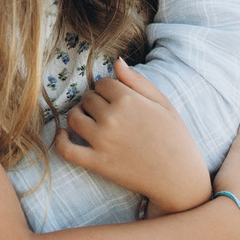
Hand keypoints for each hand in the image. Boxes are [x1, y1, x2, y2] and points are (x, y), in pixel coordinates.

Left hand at [55, 59, 208, 214]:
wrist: (179, 177)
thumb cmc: (175, 138)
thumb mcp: (163, 103)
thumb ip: (138, 81)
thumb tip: (117, 61)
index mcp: (128, 100)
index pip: (102, 83)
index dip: (109, 90)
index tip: (118, 100)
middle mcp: (111, 118)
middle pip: (88, 98)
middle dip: (95, 103)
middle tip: (110, 114)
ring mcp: (101, 141)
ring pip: (73, 118)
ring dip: (79, 116)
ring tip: (91, 122)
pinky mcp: (97, 163)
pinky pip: (66, 149)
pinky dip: (60, 140)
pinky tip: (64, 135)